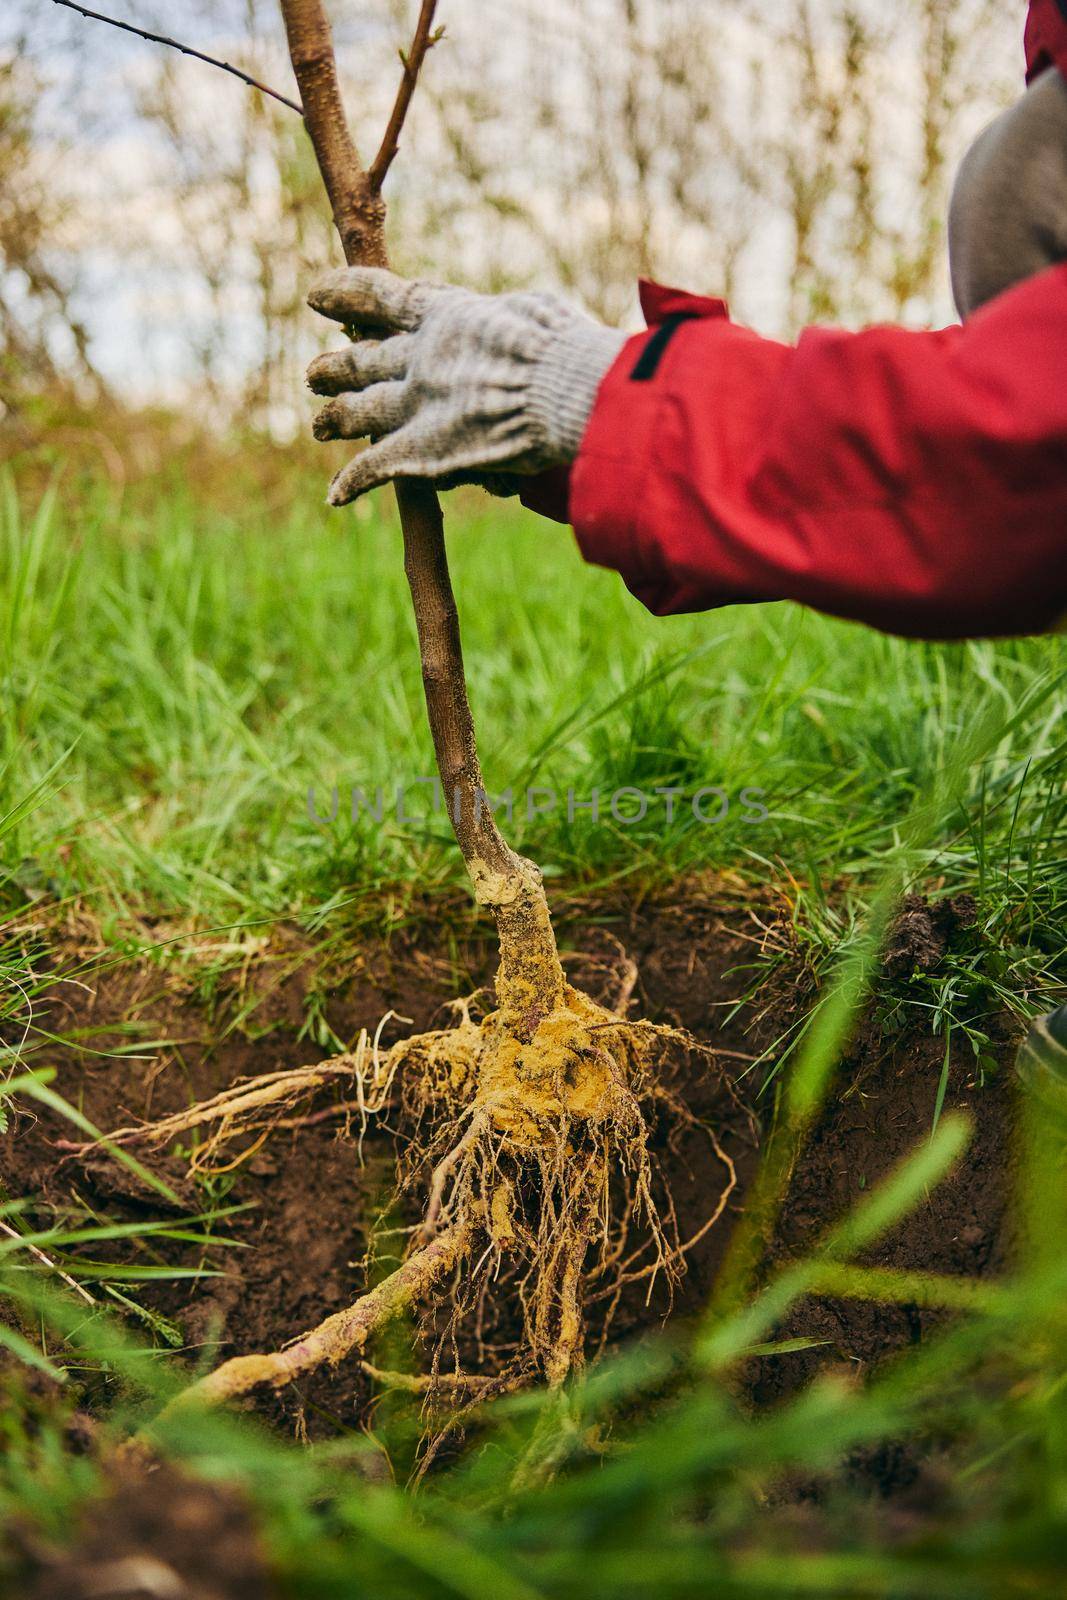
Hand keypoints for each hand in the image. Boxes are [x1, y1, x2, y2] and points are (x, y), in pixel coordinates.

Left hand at [305, 267, 625, 505]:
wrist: (563, 390)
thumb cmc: (562, 347)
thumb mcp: (528, 311)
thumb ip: (500, 320)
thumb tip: (504, 323)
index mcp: (444, 315)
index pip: (379, 297)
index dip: (343, 294)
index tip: (315, 296)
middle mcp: (419, 356)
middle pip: (363, 361)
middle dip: (337, 368)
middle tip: (314, 374)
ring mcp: (415, 403)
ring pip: (359, 411)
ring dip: (336, 418)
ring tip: (319, 425)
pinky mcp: (421, 449)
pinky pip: (374, 467)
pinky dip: (353, 482)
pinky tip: (335, 496)